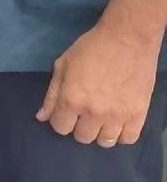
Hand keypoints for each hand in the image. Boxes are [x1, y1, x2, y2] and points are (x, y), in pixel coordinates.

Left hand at [37, 22, 161, 145]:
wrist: (128, 39)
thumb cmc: (91, 48)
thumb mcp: (63, 65)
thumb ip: (52, 94)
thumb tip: (42, 117)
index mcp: (71, 99)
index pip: (60, 127)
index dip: (61, 120)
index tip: (66, 112)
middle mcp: (93, 112)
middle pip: (82, 137)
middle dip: (79, 126)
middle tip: (84, 112)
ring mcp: (118, 116)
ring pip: (105, 141)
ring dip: (100, 132)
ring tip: (101, 118)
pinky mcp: (138, 115)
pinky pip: (128, 139)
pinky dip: (122, 134)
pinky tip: (117, 122)